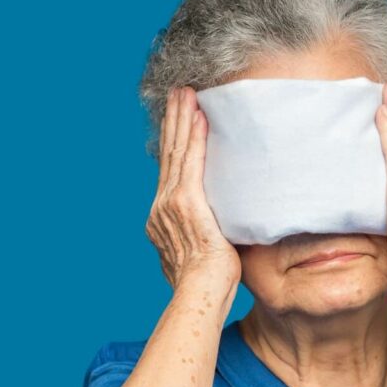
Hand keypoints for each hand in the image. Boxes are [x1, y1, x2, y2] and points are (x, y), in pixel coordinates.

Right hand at [145, 86, 240, 291]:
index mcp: (164, 216)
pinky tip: (199, 117)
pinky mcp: (186, 202)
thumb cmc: (209, 283)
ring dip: (182, 119)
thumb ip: (209, 233)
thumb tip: (224, 228)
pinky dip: (193, 138)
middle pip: (169, 153)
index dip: (174, 141)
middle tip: (180, 93)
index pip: (171, 169)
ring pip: (177, 151)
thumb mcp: (205, 251)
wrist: (201, 294)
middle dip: (174, 120)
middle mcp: (162, 206)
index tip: (180, 118)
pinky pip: (190, 161)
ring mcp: (171, 202)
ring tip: (188, 93)